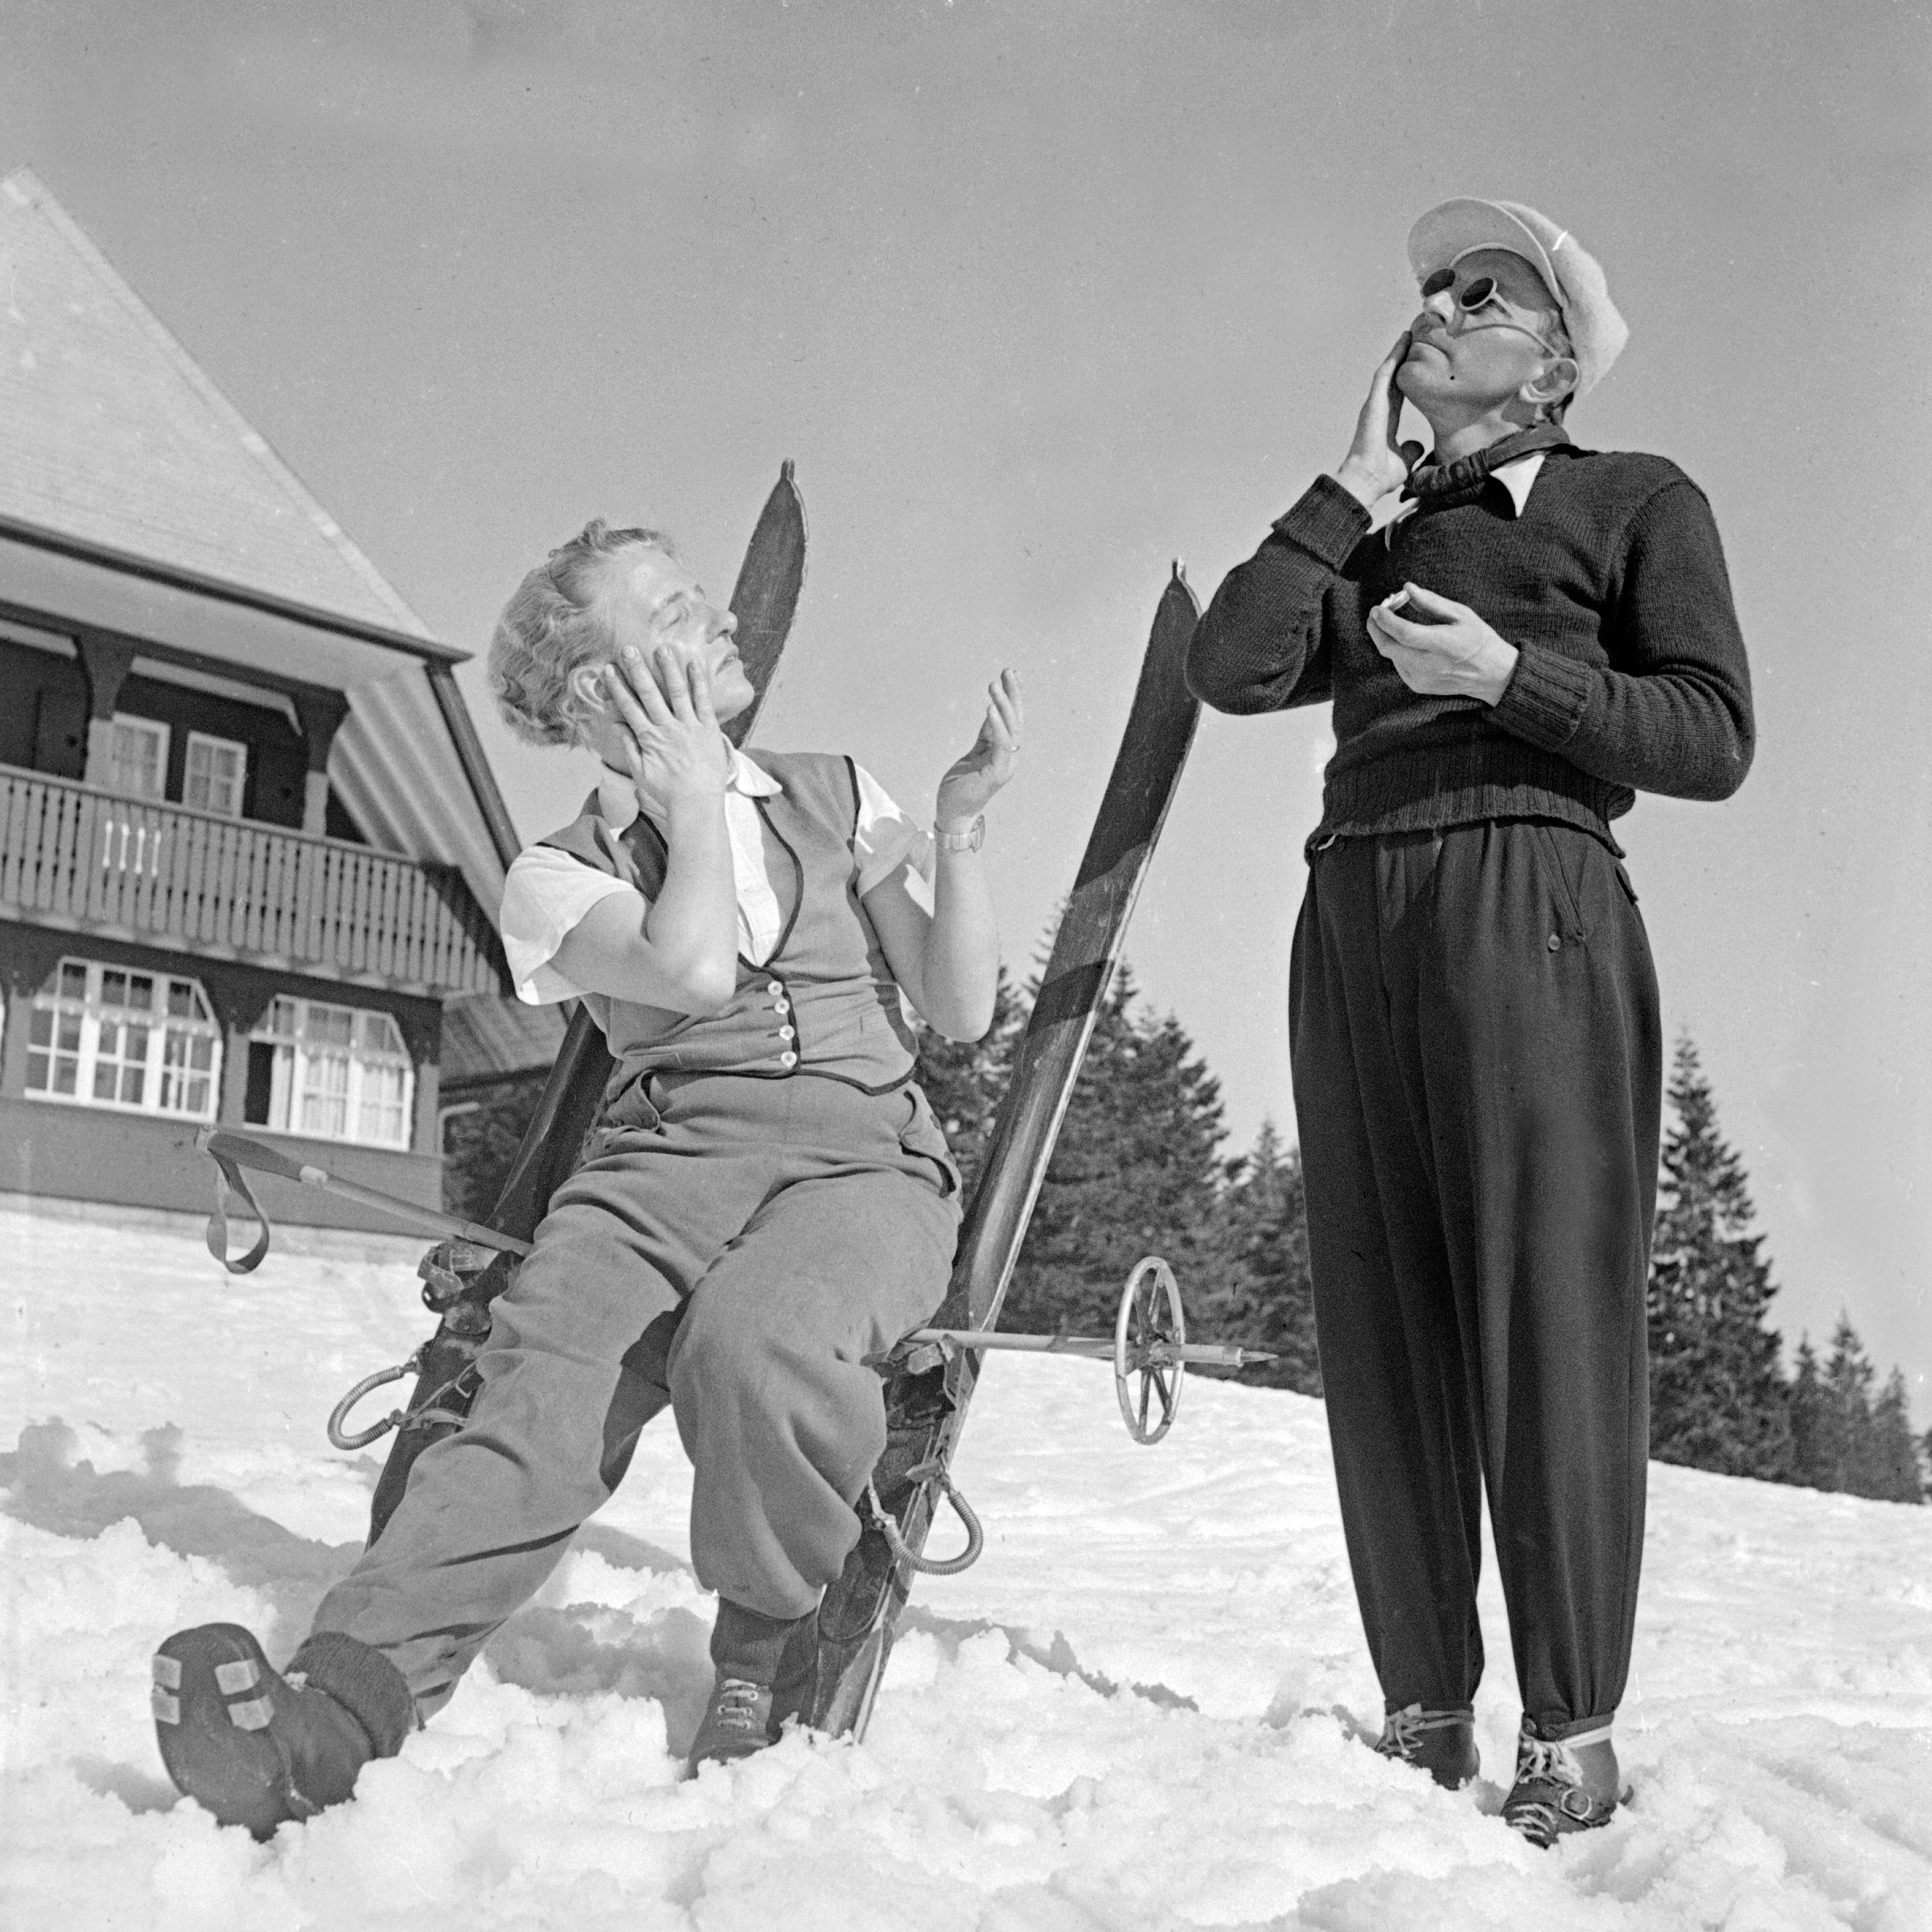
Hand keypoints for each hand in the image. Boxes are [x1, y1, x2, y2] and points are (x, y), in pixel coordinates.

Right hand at [602, 645, 728, 815]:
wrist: (697, 803)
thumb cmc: (668, 791)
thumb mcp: (641, 773)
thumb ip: (630, 747)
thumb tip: (618, 726)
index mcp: (649, 738)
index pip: (629, 707)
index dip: (618, 687)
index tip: (609, 669)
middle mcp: (668, 728)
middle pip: (649, 694)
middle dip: (637, 670)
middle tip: (628, 649)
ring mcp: (689, 726)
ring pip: (677, 692)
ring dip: (668, 669)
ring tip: (662, 648)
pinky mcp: (709, 728)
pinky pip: (703, 701)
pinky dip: (698, 682)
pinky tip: (693, 664)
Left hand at [935, 668, 1022, 828]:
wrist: (953, 812)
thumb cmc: (961, 785)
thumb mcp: (975, 752)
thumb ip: (986, 735)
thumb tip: (993, 711)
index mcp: (1005, 751)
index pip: (1013, 719)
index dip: (1013, 695)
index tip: (1011, 673)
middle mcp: (1010, 758)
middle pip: (1017, 720)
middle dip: (1013, 694)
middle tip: (1008, 670)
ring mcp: (1005, 766)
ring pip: (1012, 730)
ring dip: (1004, 705)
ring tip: (994, 686)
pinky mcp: (996, 774)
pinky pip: (1002, 745)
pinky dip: (997, 726)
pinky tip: (990, 709)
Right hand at [1334, 334, 1425, 508]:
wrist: (1367, 480)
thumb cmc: (1381, 476)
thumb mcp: (1404, 460)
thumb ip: (1410, 450)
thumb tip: (1417, 445)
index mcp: (1386, 421)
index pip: (1399, 393)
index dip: (1407, 377)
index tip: (1417, 363)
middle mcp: (1379, 408)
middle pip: (1393, 376)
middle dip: (1402, 357)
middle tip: (1414, 338)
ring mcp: (1374, 403)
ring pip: (1388, 370)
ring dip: (1398, 351)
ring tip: (1410, 332)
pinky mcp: (1373, 401)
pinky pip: (1385, 373)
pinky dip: (1394, 356)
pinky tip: (1403, 341)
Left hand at [1365, 583, 1518, 703]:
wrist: (1491, 674)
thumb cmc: (1477, 638)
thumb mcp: (1461, 614)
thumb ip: (1431, 602)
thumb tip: (1407, 588)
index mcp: (1444, 645)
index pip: (1405, 633)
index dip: (1386, 620)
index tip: (1377, 608)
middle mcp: (1430, 666)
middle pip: (1389, 647)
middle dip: (1376, 628)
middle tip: (1375, 613)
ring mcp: (1422, 679)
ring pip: (1391, 656)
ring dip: (1387, 637)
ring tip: (1393, 622)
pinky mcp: (1418, 686)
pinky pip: (1398, 665)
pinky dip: (1397, 650)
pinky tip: (1407, 642)